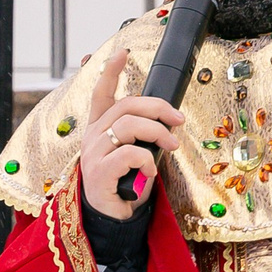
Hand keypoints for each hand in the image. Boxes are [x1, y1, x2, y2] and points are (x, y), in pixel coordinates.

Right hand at [77, 47, 185, 219]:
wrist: (111, 218)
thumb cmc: (125, 184)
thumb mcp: (134, 154)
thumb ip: (142, 135)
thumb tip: (169, 120)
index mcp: (99, 128)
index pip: (101, 93)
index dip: (111, 71)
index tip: (122, 52)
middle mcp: (93, 136)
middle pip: (125, 106)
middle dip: (157, 108)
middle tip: (178, 121)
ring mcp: (93, 154)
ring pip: (127, 126)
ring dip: (157, 132)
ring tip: (171, 145)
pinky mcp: (98, 173)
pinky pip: (128, 154)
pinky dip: (146, 160)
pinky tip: (150, 171)